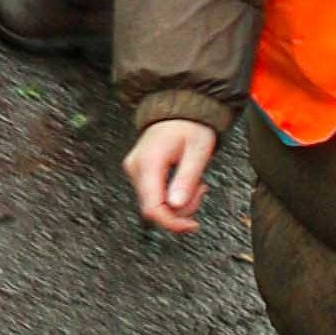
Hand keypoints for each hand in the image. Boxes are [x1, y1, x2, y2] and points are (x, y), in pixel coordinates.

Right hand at [127, 119, 217, 233]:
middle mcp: (136, 168)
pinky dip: (172, 195)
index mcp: (148, 162)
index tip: (191, 226)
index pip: (152, 208)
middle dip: (181, 209)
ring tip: (195, 183)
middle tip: (200, 191)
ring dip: (178, 202)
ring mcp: (135, 170)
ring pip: (155, 204)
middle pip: (154, 209)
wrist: (179, 108)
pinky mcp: (139, 172)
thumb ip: (187, 180)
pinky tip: (183, 182)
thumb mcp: (198, 150)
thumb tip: (176, 206)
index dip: (172, 223)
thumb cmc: (190, 125)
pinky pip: (154, 195)